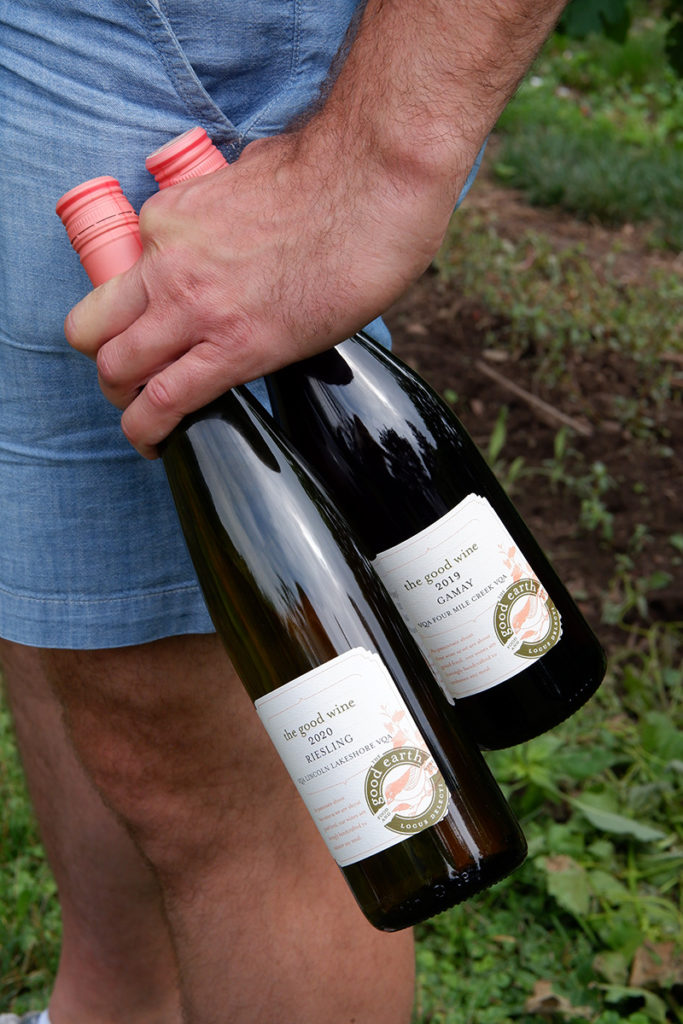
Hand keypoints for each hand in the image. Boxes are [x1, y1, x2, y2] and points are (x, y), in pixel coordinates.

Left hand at [65, 0, 566, 458]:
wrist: (369, 184)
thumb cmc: (330, 172)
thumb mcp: (248, 173)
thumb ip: (229, 202)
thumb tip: (246, 215)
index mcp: (168, 219)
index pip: (118, 280)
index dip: (128, 315)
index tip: (151, 332)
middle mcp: (166, 264)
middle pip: (92, 330)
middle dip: (107, 363)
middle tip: (134, 383)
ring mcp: (194, 308)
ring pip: (117, 370)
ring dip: (124, 402)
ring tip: (145, 421)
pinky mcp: (234, 349)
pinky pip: (166, 402)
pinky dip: (150, 431)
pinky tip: (157, 445)